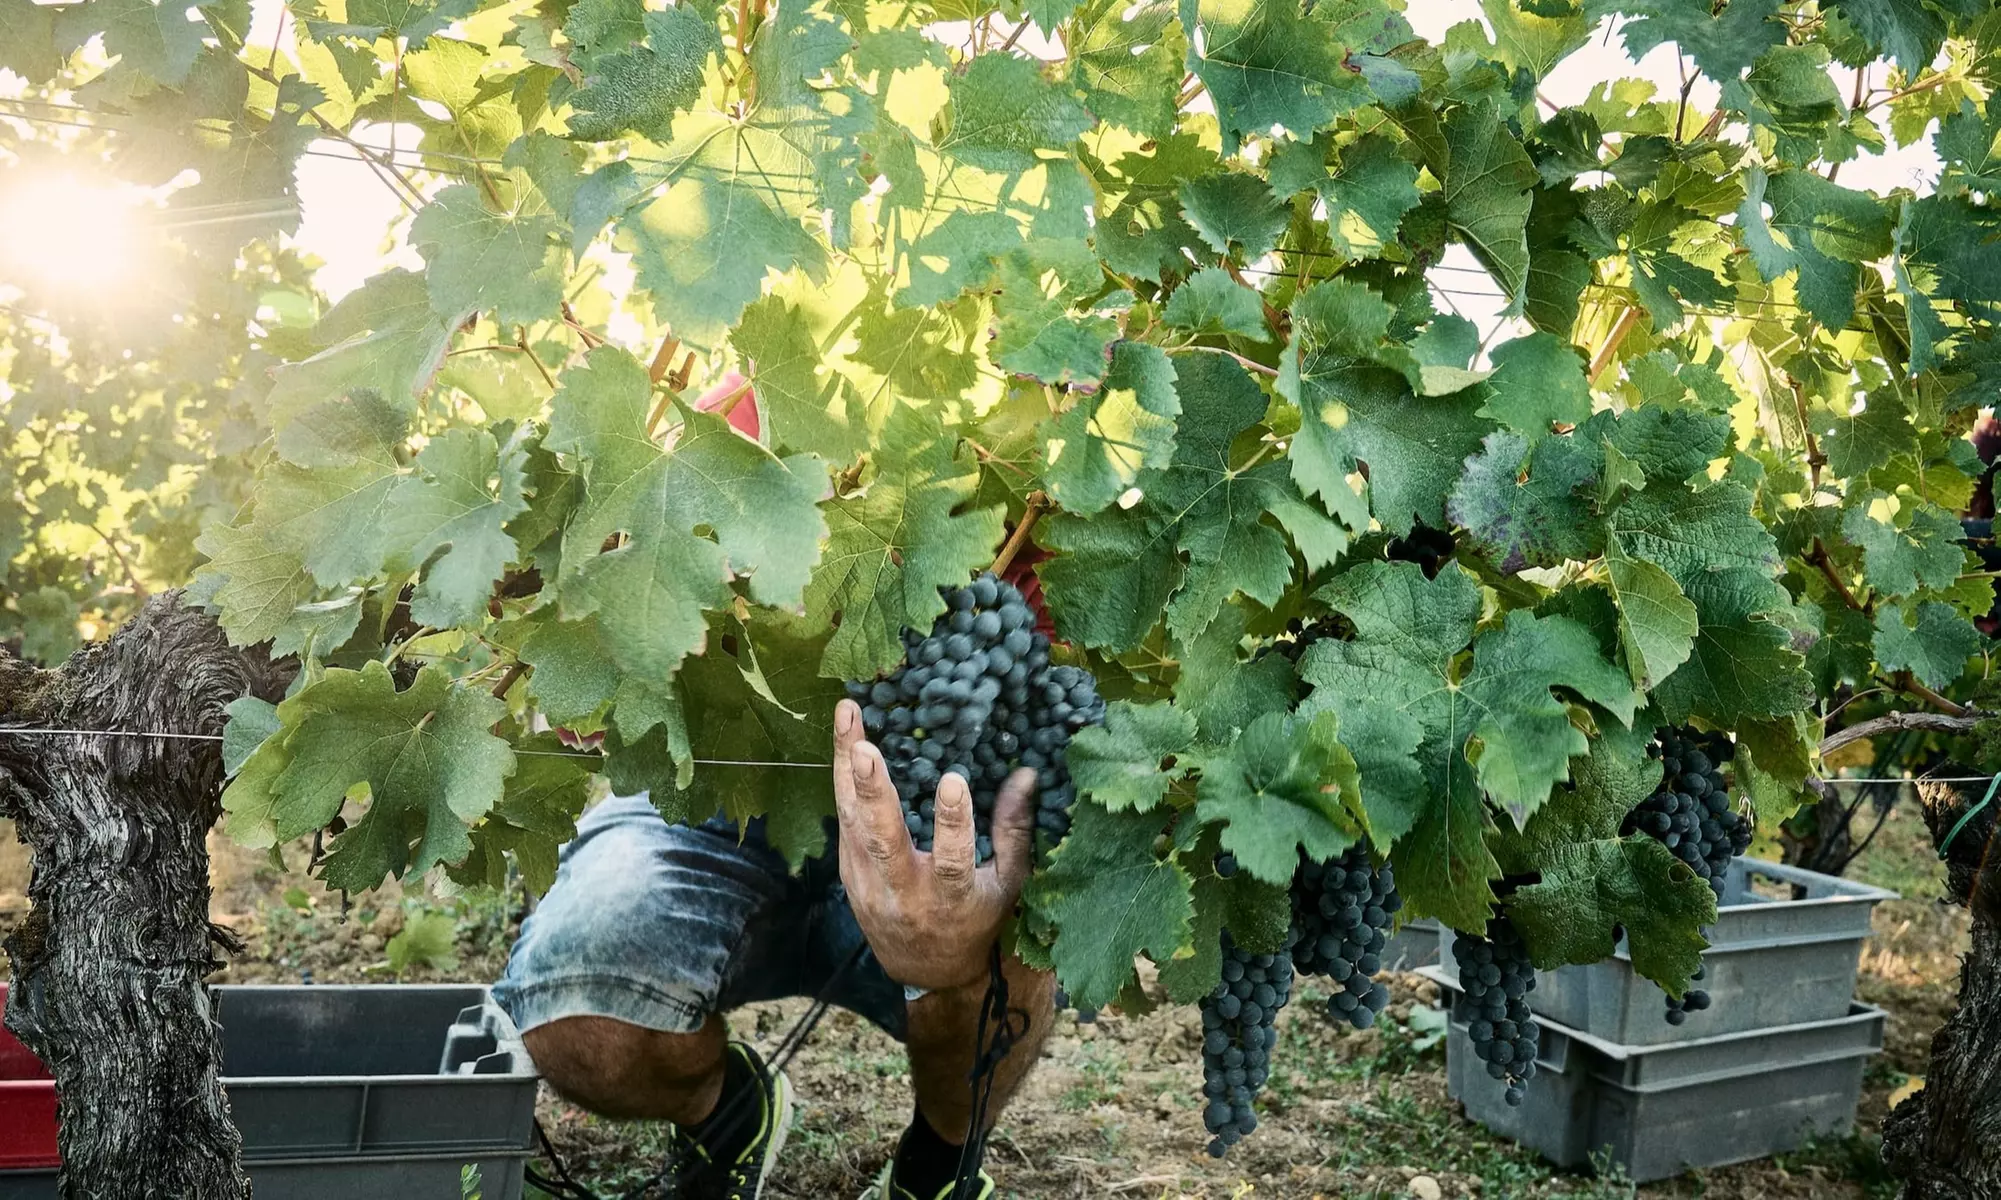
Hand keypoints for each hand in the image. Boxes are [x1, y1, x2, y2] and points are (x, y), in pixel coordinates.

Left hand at [831, 699, 1037, 991]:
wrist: (924, 967)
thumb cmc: (976, 918)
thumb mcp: (1008, 883)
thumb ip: (1014, 831)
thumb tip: (1026, 773)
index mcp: (951, 900)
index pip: (952, 861)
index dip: (952, 823)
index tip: (952, 781)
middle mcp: (904, 893)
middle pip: (884, 842)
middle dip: (874, 794)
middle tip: (866, 749)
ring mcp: (868, 885)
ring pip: (853, 823)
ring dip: (846, 770)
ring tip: (847, 717)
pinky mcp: (848, 872)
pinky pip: (843, 821)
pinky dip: (842, 780)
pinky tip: (844, 741)